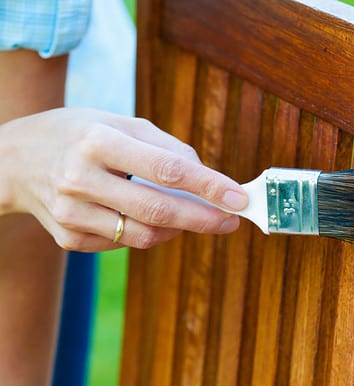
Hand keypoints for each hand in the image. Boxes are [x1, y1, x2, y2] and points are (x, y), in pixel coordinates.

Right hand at [0, 107, 248, 251]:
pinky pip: (123, 243)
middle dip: (203, 219)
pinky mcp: (68, 237)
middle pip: (157, 210)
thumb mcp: (118, 122)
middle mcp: (80, 179)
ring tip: (194, 217)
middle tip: (231, 220)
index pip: (166, 169)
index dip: (208, 186)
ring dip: (178, 229)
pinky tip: (148, 217)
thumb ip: (165, 147)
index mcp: (98, 141)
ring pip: (143, 235)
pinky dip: (146, 232)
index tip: (239, 197)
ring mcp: (71, 213)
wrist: (14, 160)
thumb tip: (207, 177)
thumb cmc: (78, 135)